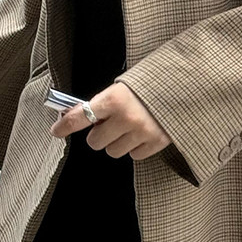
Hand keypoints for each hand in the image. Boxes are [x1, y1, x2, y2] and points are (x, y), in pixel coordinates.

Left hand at [49, 82, 171, 160]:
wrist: (184, 85)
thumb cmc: (150, 85)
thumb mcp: (122, 87)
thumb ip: (100, 103)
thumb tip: (72, 117)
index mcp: (115, 99)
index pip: (80, 116)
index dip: (65, 125)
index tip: (57, 131)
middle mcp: (126, 118)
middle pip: (95, 142)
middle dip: (100, 134)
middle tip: (110, 124)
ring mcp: (142, 132)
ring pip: (113, 151)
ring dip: (117, 142)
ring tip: (130, 127)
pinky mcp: (156, 143)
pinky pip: (134, 155)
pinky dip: (136, 147)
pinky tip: (144, 132)